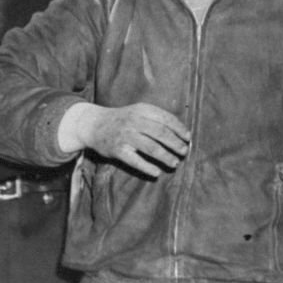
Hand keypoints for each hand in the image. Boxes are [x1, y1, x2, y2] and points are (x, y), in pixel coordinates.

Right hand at [58, 101, 189, 176]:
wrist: (94, 124)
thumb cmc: (123, 119)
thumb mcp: (139, 111)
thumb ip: (157, 119)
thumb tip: (181, 133)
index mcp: (142, 110)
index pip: (166, 119)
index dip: (180, 129)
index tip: (188, 138)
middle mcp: (134, 121)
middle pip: (161, 133)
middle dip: (176, 144)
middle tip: (184, 152)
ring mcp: (126, 136)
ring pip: (151, 148)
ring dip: (166, 157)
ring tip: (175, 163)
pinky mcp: (118, 150)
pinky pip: (136, 161)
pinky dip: (148, 168)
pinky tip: (156, 173)